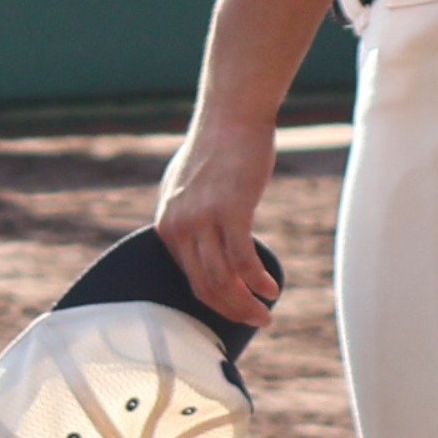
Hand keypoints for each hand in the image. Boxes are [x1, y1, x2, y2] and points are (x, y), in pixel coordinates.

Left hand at [154, 111, 285, 328]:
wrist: (231, 116)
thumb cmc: (218, 150)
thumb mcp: (189, 188)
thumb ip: (189, 216)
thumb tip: (200, 240)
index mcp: (166, 225)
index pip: (189, 278)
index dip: (216, 301)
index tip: (238, 309)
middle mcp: (178, 226)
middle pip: (204, 285)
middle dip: (232, 311)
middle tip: (257, 321)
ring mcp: (201, 218)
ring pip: (222, 279)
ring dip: (246, 303)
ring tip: (266, 311)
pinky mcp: (229, 210)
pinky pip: (241, 259)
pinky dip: (256, 280)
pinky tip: (271, 288)